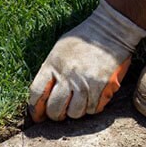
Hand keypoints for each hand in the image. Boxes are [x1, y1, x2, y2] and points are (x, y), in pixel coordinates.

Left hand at [29, 0, 145, 121]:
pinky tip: (92, 98)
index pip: (36, 93)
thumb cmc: (82, 40)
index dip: (35, 109)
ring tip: (78, 103)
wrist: (110, 30)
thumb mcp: (58, 50)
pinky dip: (92, 108)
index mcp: (52, 64)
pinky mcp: (102, 86)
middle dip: (55, 116)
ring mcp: (85, 82)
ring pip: (75, 113)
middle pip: (55, 109)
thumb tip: (43, 95)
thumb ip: (50, 71)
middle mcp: (67, 75)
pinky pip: (93, 109)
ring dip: (75, 112)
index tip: (38, 116)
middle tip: (59, 114)